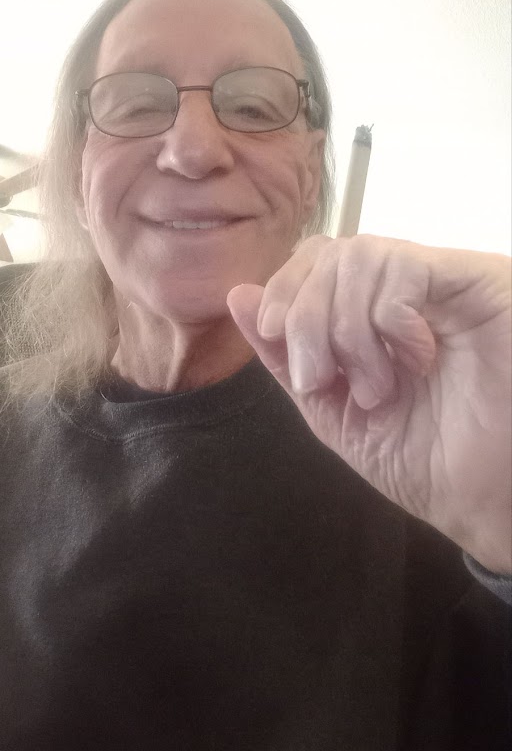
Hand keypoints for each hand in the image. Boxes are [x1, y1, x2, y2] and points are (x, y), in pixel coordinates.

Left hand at [226, 235, 511, 574]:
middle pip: (329, 252)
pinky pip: (405, 267)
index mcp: (369, 312)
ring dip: (347, 328)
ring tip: (374, 385)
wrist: (478, 498)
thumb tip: (238, 294)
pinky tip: (414, 358)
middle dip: (305, 315)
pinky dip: (387, 318)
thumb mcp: (330, 408)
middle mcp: (404, 288)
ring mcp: (439, 281)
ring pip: (360, 255)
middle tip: (322, 377)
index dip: (282, 289)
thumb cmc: (418, 457)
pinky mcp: (474, 281)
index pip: (313, 258)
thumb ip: (284, 354)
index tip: (273, 335)